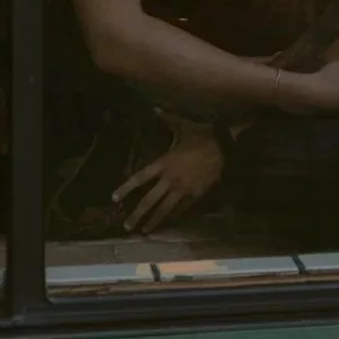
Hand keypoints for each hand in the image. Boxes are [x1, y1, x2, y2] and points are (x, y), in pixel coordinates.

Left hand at [113, 119, 223, 233]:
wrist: (223, 147)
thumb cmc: (200, 135)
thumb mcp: (182, 125)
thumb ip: (167, 118)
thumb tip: (156, 107)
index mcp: (163, 163)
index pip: (140, 178)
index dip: (126, 188)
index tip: (114, 198)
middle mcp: (170, 179)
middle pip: (149, 200)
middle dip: (137, 214)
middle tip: (126, 226)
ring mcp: (183, 189)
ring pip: (165, 209)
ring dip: (153, 221)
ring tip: (144, 231)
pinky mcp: (196, 195)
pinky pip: (182, 208)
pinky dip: (174, 215)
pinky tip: (169, 222)